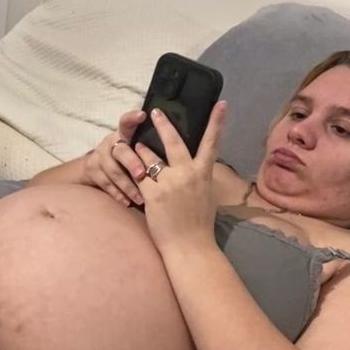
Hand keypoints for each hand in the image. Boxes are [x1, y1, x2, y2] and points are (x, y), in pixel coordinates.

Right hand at [82, 110, 148, 206]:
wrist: (97, 168)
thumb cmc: (129, 158)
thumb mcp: (137, 148)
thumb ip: (151, 146)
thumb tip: (181, 147)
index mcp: (124, 134)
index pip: (126, 122)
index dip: (132, 118)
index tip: (144, 115)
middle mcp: (111, 142)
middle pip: (121, 150)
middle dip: (131, 162)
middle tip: (142, 174)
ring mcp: (100, 156)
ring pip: (112, 170)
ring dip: (127, 185)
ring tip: (140, 198)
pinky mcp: (92, 171)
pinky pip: (105, 184)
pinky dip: (117, 194)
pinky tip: (127, 202)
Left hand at [134, 102, 227, 254]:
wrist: (189, 246)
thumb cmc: (199, 224)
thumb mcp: (206, 195)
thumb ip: (199, 177)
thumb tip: (195, 167)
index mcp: (204, 173)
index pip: (211, 142)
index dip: (216, 122)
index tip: (221, 103)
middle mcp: (187, 173)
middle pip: (173, 141)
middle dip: (162, 124)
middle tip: (155, 112)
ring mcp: (169, 182)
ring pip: (149, 157)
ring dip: (140, 152)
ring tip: (136, 149)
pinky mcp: (152, 193)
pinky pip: (138, 175)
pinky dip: (133, 172)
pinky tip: (128, 172)